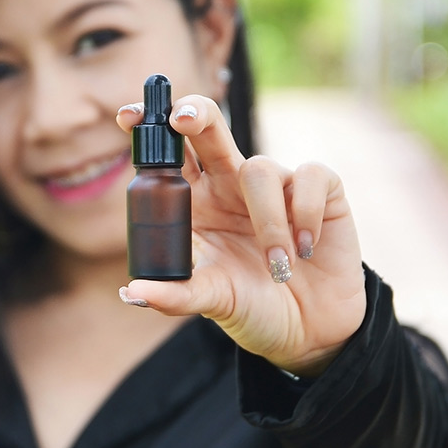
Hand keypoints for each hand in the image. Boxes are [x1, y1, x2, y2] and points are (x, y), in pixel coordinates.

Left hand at [117, 95, 366, 377]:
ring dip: (267, 222)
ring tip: (277, 267)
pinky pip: (310, 176)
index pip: (169, 156)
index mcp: (195, 203)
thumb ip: (174, 295)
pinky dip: (306, 213)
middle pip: (208, 129)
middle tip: (182, 119)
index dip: (150, 129)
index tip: (127, 117)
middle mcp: (230, 185)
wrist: (308, 332)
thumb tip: (131, 292)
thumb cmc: (249, 308)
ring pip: (260, 168)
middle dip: (194, 114)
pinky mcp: (319, 190)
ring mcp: (274, 184)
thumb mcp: (210, 301)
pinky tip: (305, 248)